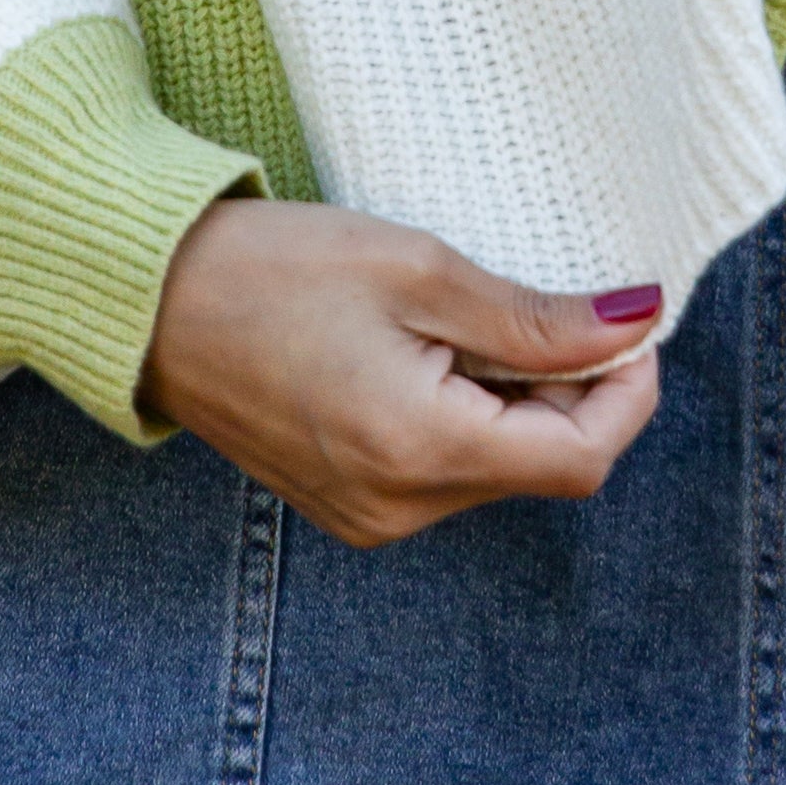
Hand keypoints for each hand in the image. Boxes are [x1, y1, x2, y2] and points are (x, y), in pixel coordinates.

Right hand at [138, 196, 664, 546]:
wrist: (150, 299)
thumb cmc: (278, 267)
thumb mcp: (419, 271)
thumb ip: (533, 317)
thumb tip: (635, 325)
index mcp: (422, 453)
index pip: (581, 458)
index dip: (626, 393)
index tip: (629, 323)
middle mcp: (399, 509)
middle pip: (541, 465)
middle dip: (566, 388)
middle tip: (537, 296)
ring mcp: (368, 517)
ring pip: (495, 468)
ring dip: (512, 399)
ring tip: (458, 318)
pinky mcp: (346, 504)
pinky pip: (444, 472)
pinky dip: (464, 415)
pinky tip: (422, 351)